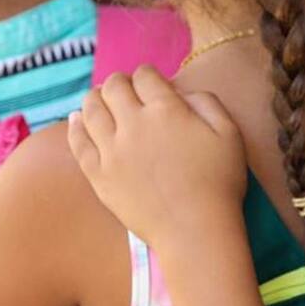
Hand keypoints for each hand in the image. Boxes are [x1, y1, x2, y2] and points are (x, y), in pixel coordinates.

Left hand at [67, 66, 246, 248]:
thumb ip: (206, 102)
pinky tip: (76, 120)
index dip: (147, 75)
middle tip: (124, 90)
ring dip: (94, 98)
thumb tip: (180, 93)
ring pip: (91, 109)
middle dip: (119, 83)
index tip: (150, 82)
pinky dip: (75, 126)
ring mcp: (111, 150)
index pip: (145, 76)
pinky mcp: (99, 175)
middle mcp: (133, 124)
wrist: (195, 231)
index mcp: (165, 110)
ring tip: (99, 99)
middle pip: (113, 87)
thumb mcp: (229, 133)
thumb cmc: (219, 184)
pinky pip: (78, 143)